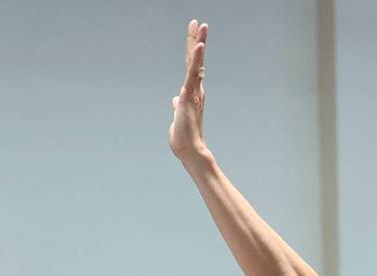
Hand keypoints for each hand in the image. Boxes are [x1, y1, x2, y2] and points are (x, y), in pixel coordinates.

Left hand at [169, 19, 207, 159]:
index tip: (196, 37)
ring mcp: (193, 92)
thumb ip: (177, 106)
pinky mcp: (189, 96)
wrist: (190, 151)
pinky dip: (196, 59)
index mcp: (192, 94)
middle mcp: (196, 90)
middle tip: (200, 22)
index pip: (191, 68)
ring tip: (202, 26)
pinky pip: (193, 74)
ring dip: (199, 44)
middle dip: (197, 40)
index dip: (193, 52)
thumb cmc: (184, 138)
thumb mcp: (177, 117)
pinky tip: (199, 46)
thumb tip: (175, 99)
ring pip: (196, 63)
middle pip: (195, 61)